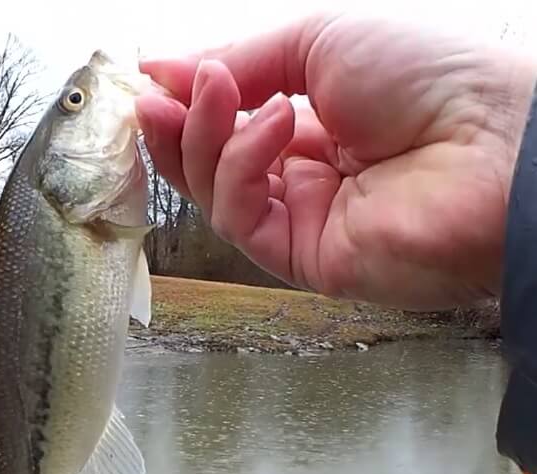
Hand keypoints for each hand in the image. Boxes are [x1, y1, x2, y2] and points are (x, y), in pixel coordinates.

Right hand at [135, 14, 536, 309]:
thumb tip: (163, 68)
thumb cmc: (428, 78)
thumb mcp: (321, 42)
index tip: (151, 79)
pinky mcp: (303, 259)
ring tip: (217, 90)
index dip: (188, 103)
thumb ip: (241, 60)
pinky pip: (243, 217)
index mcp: (314, 125)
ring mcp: (303, 221)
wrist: (494, 142)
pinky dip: (242, 166)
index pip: (229, 125)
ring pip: (216, 192)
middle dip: (178, 128)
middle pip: (212, 166)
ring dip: (205, 138)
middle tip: (151, 97)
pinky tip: (272, 125)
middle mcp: (305, 177)